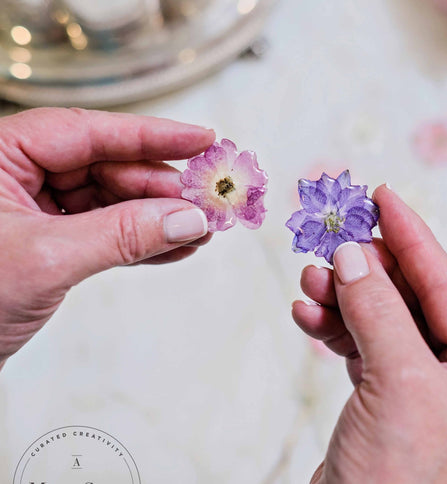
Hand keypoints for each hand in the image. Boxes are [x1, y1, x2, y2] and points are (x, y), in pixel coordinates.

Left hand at [0, 108, 214, 368]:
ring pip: (111, 202)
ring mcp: (34, 210)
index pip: (86, 132)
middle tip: (208, 205)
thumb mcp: (44, 259)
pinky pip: (105, 233)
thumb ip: (121, 234)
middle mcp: (17, 175)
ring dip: (158, 220)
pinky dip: (140, 243)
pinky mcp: (49, 243)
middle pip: (107, 168)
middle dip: (161, 190)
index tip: (202, 140)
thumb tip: (187, 219)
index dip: (151, 135)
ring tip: (201, 231)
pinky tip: (176, 248)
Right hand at [292, 185, 446, 483]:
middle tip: (335, 240)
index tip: (385, 197)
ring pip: (384, 320)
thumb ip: (378, 309)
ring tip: (313, 280)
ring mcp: (428, 388)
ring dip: (346, 298)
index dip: (414, 237)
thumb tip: (356, 254)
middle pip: (415, 299)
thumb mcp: (398, 381)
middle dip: (370, 271)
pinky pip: (365, 346)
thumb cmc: (402, 480)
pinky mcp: (391, 399)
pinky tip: (311, 314)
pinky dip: (337, 328)